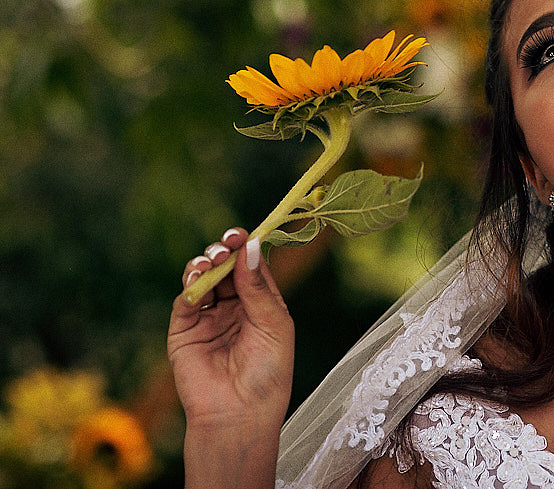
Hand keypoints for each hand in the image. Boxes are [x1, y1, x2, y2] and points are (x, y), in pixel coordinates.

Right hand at [168, 228, 293, 438]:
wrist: (240, 415)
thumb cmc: (268, 374)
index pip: (251, 266)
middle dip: (223, 251)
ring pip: (202, 280)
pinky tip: (195, 282)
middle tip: (225, 243)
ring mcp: (208, 317)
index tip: (242, 233)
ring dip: (204, 264)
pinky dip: (188, 288)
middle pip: (225, 268)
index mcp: (260, 303)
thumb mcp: (273, 325)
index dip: (246, 248)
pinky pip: (184, 302)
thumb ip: (258, 288)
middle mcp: (233, 307)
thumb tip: (248, 248)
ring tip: (209, 261)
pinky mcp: (184, 331)